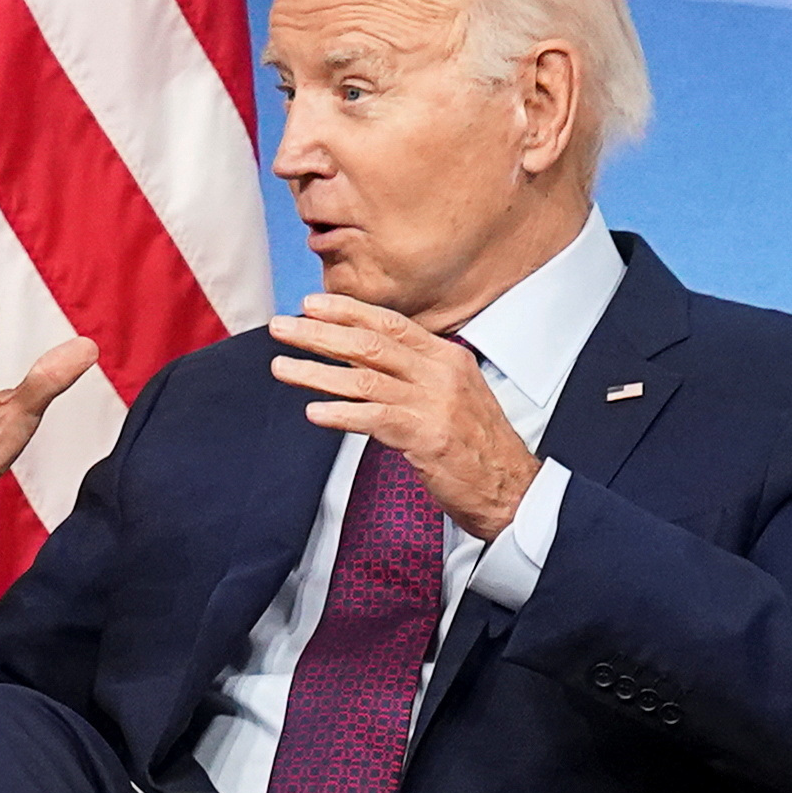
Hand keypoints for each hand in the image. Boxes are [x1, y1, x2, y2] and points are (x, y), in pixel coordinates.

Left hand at [267, 293, 540, 542]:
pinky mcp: (427, 437)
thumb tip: (361, 358)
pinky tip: (313, 412)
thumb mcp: (449, 394)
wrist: (510, 487)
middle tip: (281, 328)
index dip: (347, 312)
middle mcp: (440, 373)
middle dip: (319, 334)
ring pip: (364, 379)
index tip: (310, 305)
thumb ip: (412, 373)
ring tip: (283, 367)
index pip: (390, 323)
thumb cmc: (475, 446)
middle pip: (370, 344)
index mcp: (446, 357)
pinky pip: (374, 419)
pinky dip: (341, 414)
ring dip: (316, 372)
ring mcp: (434, 404)